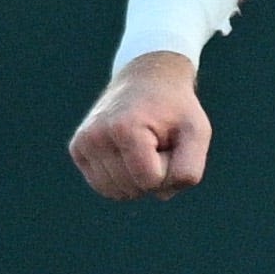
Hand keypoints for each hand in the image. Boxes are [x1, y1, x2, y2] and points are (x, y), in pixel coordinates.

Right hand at [71, 56, 211, 198]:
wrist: (146, 79)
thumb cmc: (176, 109)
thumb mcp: (197, 132)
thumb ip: (189, 169)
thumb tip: (160, 194)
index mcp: (124, 130)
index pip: (151, 181)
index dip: (169, 167)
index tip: (170, 141)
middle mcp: (95, 137)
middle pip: (134, 189)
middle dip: (155, 173)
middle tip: (158, 141)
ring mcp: (82, 143)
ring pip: (117, 193)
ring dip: (138, 178)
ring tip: (144, 146)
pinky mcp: (77, 149)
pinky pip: (104, 187)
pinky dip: (123, 178)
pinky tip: (128, 152)